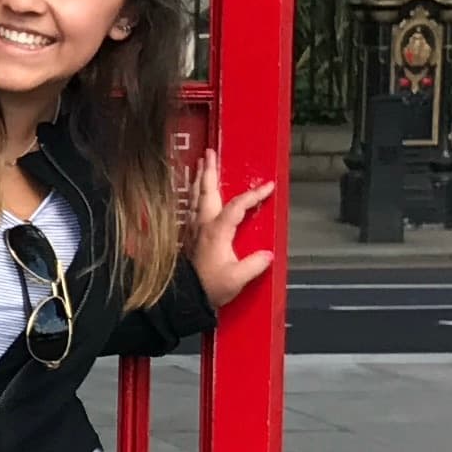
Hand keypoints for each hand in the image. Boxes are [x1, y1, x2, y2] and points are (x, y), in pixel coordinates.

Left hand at [187, 152, 274, 312]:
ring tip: (201, 164)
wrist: (184, 299)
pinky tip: (196, 195)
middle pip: (206, 191)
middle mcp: (202, 225)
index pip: (237, 206)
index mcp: (217, 231)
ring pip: (195, 197)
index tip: (268, 186)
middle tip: (209, 152)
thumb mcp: (237, 278)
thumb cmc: (210, 287)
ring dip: (200, 179)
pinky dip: (195, 196)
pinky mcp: (187, 237)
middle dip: (209, 171)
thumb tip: (267, 254)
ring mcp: (192, 229)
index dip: (253, 195)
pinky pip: (191, 208)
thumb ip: (254, 264)